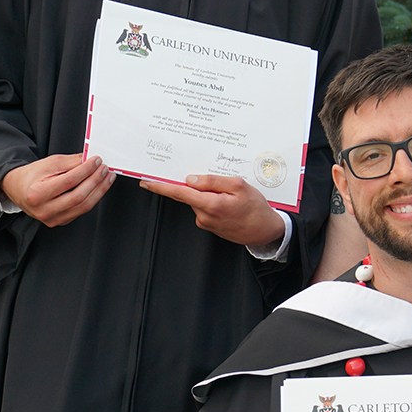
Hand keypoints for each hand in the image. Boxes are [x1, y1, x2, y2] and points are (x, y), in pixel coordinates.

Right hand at [0, 154, 114, 227]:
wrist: (19, 189)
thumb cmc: (32, 176)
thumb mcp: (49, 163)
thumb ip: (71, 162)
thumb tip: (91, 160)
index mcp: (37, 193)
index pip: (69, 181)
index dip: (86, 170)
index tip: (96, 160)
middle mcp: (44, 210)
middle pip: (78, 196)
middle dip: (95, 180)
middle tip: (105, 169)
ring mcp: (52, 219)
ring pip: (83, 206)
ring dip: (99, 190)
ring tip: (107, 178)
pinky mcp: (60, 221)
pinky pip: (81, 211)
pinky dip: (93, 198)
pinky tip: (99, 187)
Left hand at [140, 174, 286, 247]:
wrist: (265, 231)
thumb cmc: (256, 209)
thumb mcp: (240, 186)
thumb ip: (213, 181)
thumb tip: (191, 180)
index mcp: (211, 204)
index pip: (179, 193)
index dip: (161, 186)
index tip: (147, 182)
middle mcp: (204, 216)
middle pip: (189, 195)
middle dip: (195, 186)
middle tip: (212, 182)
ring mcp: (206, 223)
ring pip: (198, 201)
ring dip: (208, 194)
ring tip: (230, 195)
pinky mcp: (210, 226)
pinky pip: (205, 208)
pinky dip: (212, 202)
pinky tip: (229, 203)